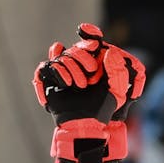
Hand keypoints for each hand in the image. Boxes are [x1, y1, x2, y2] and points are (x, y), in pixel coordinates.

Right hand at [33, 24, 146, 162]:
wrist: (82, 126)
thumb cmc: (101, 111)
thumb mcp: (115, 92)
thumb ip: (118, 72)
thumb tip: (109, 52)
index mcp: (94, 65)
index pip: (89, 42)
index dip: (89, 36)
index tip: (91, 39)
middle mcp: (77, 66)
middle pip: (74, 48)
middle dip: (80, 58)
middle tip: (88, 75)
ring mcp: (62, 72)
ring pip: (60, 56)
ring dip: (68, 69)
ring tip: (75, 86)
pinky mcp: (49, 81)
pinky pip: (46, 67)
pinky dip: (54, 72)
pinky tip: (64, 83)